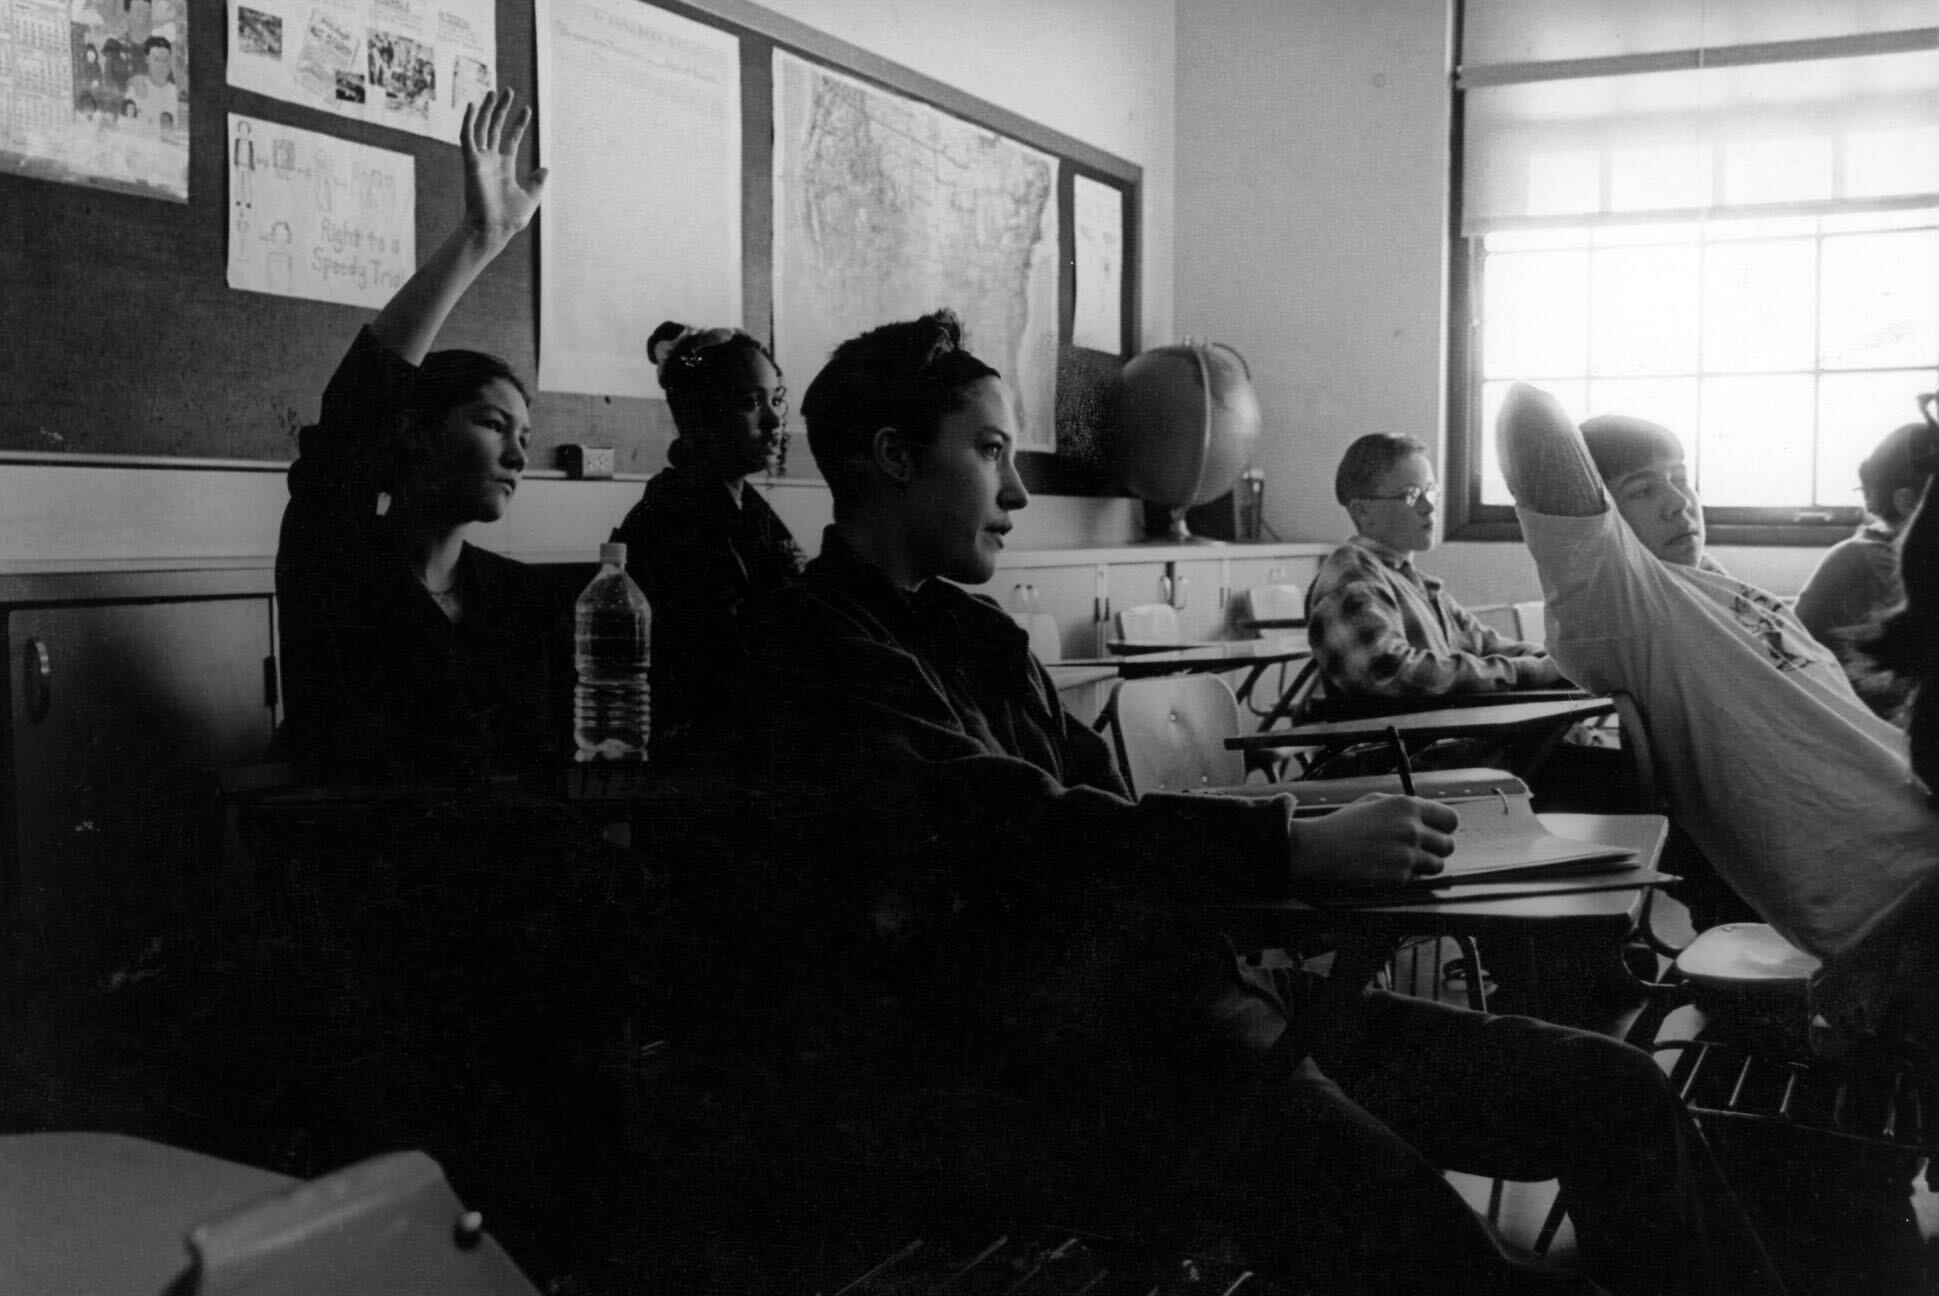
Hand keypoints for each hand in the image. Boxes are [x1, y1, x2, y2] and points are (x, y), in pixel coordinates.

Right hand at [461, 88, 547, 242]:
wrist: (494, 229)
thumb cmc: (510, 219)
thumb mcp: (531, 197)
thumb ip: (537, 182)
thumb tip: (546, 168)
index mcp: (504, 166)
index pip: (510, 138)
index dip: (518, 123)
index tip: (527, 109)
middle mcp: (491, 160)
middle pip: (495, 128)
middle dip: (502, 109)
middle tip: (508, 91)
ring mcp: (480, 160)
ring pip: (482, 128)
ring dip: (487, 110)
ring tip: (494, 92)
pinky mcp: (471, 162)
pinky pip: (467, 137)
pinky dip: (469, 121)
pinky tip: (474, 106)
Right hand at [1292, 794, 1458, 890]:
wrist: (1320, 849)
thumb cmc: (1343, 825)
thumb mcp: (1374, 802)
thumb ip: (1405, 806)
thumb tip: (1428, 814)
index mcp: (1407, 806)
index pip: (1451, 819)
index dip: (1445, 827)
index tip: (1438, 832)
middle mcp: (1411, 829)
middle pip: (1448, 845)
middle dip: (1436, 848)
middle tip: (1420, 849)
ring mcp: (1406, 854)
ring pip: (1438, 865)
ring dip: (1424, 865)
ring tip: (1403, 860)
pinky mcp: (1399, 877)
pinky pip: (1416, 879)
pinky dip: (1404, 876)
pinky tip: (1385, 867)